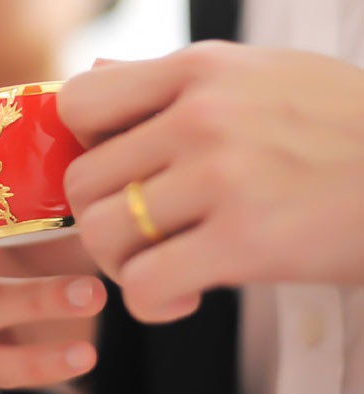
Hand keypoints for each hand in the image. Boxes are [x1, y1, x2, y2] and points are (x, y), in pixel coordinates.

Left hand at [59, 41, 363, 322]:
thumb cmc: (339, 126)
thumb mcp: (256, 76)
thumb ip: (167, 78)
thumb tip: (99, 73)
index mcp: (198, 70)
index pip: (78, 102)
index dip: (82, 146)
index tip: (116, 171)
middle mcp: (202, 114)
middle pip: (81, 181)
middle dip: (101, 218)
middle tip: (140, 235)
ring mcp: (223, 174)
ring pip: (103, 233)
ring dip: (124, 264)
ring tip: (164, 263)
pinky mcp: (247, 239)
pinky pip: (145, 283)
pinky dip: (151, 301)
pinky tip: (186, 295)